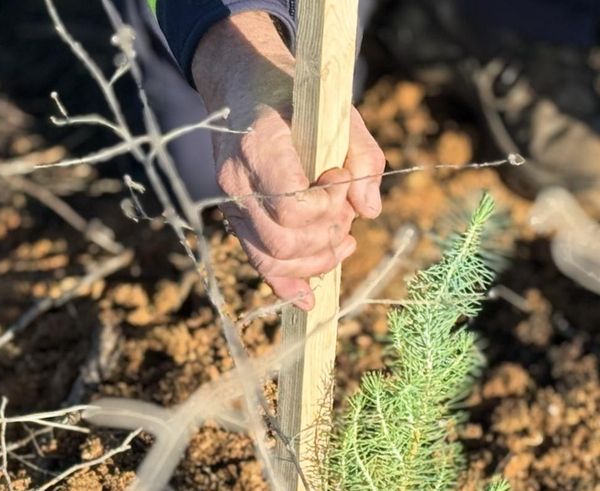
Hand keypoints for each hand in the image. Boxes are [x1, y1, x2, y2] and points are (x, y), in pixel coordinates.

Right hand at [192, 12, 384, 308]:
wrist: (243, 83)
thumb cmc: (298, 97)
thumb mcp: (341, 114)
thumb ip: (364, 160)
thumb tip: (368, 211)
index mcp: (260, 146)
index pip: (293, 206)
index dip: (327, 206)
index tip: (339, 180)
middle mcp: (237, 179)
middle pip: (284, 240)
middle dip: (325, 236)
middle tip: (344, 212)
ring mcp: (231, 202)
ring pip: (272, 257)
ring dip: (316, 259)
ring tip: (343, 239)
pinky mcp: (234, 217)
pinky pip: (257, 261)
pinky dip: (285, 282)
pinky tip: (308, 297)